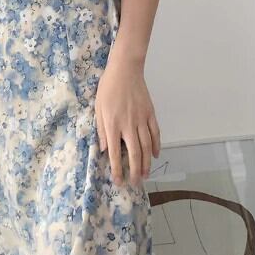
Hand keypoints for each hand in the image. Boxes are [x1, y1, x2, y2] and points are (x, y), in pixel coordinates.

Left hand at [94, 55, 159, 187]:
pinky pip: (155, 133)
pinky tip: (155, 155)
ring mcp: (141, 120)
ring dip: (146, 163)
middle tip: (134, 183)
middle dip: (134, 171)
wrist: (125, 70)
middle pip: (134, 154)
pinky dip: (156, 146)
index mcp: (113, 125)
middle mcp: (128, 125)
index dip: (117, 169)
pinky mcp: (150, 114)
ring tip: (145, 175)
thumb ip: (101, 130)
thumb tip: (103, 149)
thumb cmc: (108, 89)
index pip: (114, 153)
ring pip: (146, 147)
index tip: (118, 181)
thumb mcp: (98, 109)